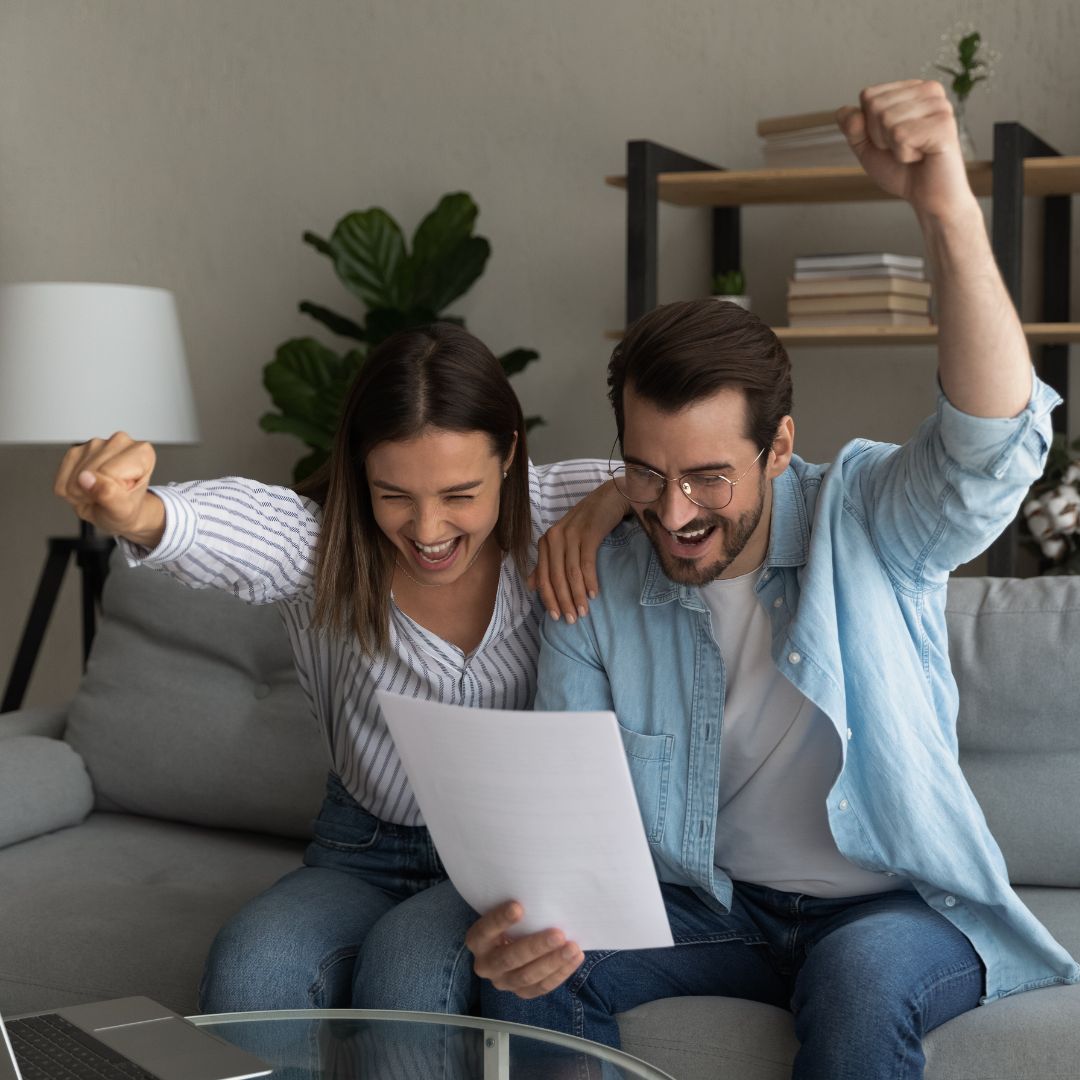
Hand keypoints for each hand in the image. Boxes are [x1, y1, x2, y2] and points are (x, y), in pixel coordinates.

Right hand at [54, 432, 163, 544]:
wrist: (118, 513)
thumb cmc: (127, 508)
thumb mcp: (124, 510)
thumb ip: (109, 495)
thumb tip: (86, 478)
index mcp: (141, 452)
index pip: (109, 473)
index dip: (109, 492)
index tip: (120, 494)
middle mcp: (119, 442)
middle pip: (90, 472)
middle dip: (94, 492)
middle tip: (108, 495)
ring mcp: (95, 444)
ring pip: (75, 475)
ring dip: (82, 492)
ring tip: (99, 492)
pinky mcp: (75, 451)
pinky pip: (62, 478)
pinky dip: (70, 490)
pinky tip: (87, 487)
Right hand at [466, 901, 583, 999]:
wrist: (509, 942)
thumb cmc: (512, 920)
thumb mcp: (505, 910)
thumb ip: (514, 904)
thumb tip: (538, 883)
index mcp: (477, 940)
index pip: (485, 931)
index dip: (500, 920)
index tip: (518, 907)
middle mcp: (486, 964)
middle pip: (509, 958)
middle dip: (535, 947)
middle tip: (558, 934)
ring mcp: (503, 981)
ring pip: (527, 977)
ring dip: (552, 962)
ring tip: (572, 947)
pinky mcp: (521, 992)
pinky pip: (541, 987)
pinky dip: (560, 973)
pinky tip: (575, 958)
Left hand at [528, 479, 626, 622]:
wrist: (610, 498)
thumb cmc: (588, 523)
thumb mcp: (564, 541)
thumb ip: (547, 562)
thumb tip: (530, 586)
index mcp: (546, 541)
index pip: (542, 576)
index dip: (548, 599)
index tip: (556, 617)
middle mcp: (554, 537)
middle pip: (555, 577)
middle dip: (563, 601)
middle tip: (572, 620)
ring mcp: (571, 534)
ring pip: (570, 573)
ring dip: (576, 595)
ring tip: (584, 612)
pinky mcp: (588, 533)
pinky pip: (586, 562)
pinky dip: (589, 580)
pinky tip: (593, 594)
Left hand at [837, 79, 976, 220]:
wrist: (929, 197)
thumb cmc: (903, 170)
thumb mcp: (869, 148)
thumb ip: (852, 128)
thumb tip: (841, 111)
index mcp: (912, 89)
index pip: (868, 95)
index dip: (869, 127)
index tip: (892, 139)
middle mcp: (929, 90)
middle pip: (875, 105)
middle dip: (880, 137)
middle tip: (903, 148)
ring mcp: (939, 105)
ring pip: (886, 119)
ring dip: (893, 147)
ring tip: (914, 152)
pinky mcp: (944, 124)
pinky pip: (901, 135)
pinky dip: (904, 155)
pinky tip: (922, 156)